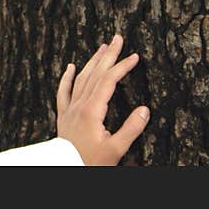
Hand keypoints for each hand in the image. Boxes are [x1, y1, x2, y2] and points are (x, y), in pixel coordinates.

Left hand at [56, 34, 148, 164]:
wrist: (66, 170)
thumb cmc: (90, 162)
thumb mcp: (116, 149)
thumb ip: (131, 129)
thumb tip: (145, 109)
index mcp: (91, 111)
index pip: (108, 81)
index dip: (122, 66)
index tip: (134, 56)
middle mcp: (78, 105)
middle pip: (94, 74)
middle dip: (108, 55)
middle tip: (117, 38)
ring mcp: (69, 109)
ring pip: (80, 79)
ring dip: (92, 61)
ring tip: (102, 47)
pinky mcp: (63, 115)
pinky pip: (63, 91)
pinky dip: (67, 77)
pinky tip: (71, 66)